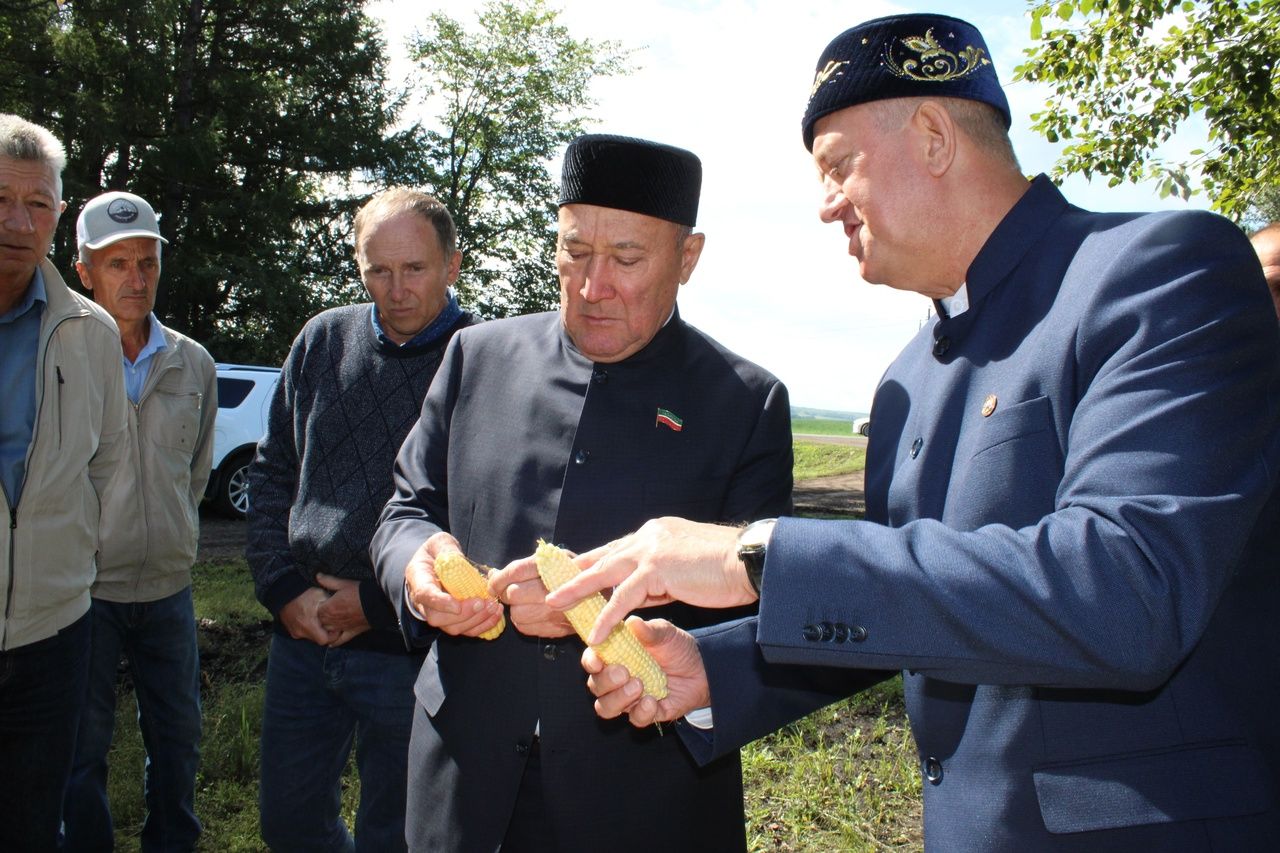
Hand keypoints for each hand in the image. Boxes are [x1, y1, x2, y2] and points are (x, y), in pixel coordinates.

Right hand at [278, 587, 338, 645]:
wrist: (284, 592)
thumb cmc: (302, 592)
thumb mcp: (320, 594)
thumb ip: (331, 604)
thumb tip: (341, 609)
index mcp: (308, 624)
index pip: (324, 640)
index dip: (333, 636)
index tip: (336, 628)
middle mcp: (300, 631)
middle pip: (318, 639)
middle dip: (325, 633)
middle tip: (330, 622)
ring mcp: (294, 631)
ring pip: (311, 636)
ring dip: (317, 630)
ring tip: (320, 619)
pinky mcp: (291, 630)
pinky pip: (303, 633)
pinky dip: (309, 628)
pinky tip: (312, 619)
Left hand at [315, 573, 370, 646]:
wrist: (377, 603)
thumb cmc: (360, 592)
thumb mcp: (343, 583)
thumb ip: (329, 581)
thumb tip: (317, 576)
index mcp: (329, 608)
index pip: (315, 611)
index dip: (317, 607)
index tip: (320, 603)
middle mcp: (332, 620)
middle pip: (320, 622)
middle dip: (320, 619)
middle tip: (322, 614)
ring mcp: (341, 628)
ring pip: (328, 632)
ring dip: (325, 629)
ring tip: (325, 626)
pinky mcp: (351, 632)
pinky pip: (340, 640)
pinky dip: (334, 642)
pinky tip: (330, 643)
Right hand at [404, 532, 503, 638]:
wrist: (433, 563)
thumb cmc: (436, 552)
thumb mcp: (439, 543)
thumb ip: (447, 550)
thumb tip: (458, 561)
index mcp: (418, 578)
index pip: (424, 594)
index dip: (440, 602)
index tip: (456, 605)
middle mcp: (424, 601)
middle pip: (437, 618)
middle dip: (463, 614)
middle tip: (483, 603)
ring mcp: (438, 612)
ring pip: (452, 628)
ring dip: (475, 621)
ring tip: (494, 607)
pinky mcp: (452, 619)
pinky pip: (464, 630)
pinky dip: (482, 626)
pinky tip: (495, 615)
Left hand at [488, 554, 574, 638]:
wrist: (602, 595)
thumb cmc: (570, 575)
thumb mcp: (550, 562)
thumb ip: (520, 568)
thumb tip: (492, 574)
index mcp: (554, 565)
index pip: (516, 571)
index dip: (499, 580)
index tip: (492, 585)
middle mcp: (556, 589)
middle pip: (514, 594)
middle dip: (508, 594)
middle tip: (513, 593)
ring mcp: (559, 611)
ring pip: (517, 614)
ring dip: (517, 609)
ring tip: (526, 604)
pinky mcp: (558, 629)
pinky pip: (525, 628)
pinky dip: (524, 622)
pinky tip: (533, 614)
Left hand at [544, 517, 754, 644]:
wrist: (748, 561)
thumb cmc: (724, 568)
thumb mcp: (684, 568)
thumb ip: (659, 576)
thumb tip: (641, 592)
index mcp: (654, 533)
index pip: (614, 550)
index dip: (590, 564)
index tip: (569, 575)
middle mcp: (648, 536)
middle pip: (601, 556)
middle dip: (573, 573)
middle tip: (547, 586)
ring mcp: (651, 549)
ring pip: (604, 572)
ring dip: (576, 590)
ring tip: (553, 604)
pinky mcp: (658, 568)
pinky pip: (624, 597)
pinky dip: (607, 615)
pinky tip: (596, 633)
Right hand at [583, 618, 708, 725]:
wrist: (703, 669)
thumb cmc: (677, 648)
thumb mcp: (665, 633)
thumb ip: (648, 630)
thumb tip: (632, 622)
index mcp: (616, 656)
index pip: (592, 660)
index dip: (590, 661)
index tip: (598, 660)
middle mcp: (617, 679)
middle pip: (595, 686)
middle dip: (606, 680)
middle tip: (625, 672)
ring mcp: (630, 698)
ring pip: (606, 707)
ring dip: (618, 699)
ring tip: (639, 686)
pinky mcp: (646, 713)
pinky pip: (634, 719)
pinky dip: (641, 712)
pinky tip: (653, 700)